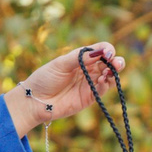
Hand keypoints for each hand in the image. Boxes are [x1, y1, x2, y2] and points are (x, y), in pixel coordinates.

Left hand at [3, 41, 126, 134]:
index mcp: (81, 58)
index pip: (100, 50)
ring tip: (110, 72)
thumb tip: (100, 51)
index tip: (107, 53)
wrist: (35, 101)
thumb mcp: (60, 64)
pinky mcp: (90, 98)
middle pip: (109, 63)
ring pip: (110, 76)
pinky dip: (106, 84)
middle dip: (116, 61)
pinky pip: (102, 90)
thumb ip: (80, 58)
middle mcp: (88, 70)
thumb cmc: (44, 79)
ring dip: (114, 73)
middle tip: (116, 63)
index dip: (107, 50)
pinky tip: (102, 81)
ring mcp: (90, 84)